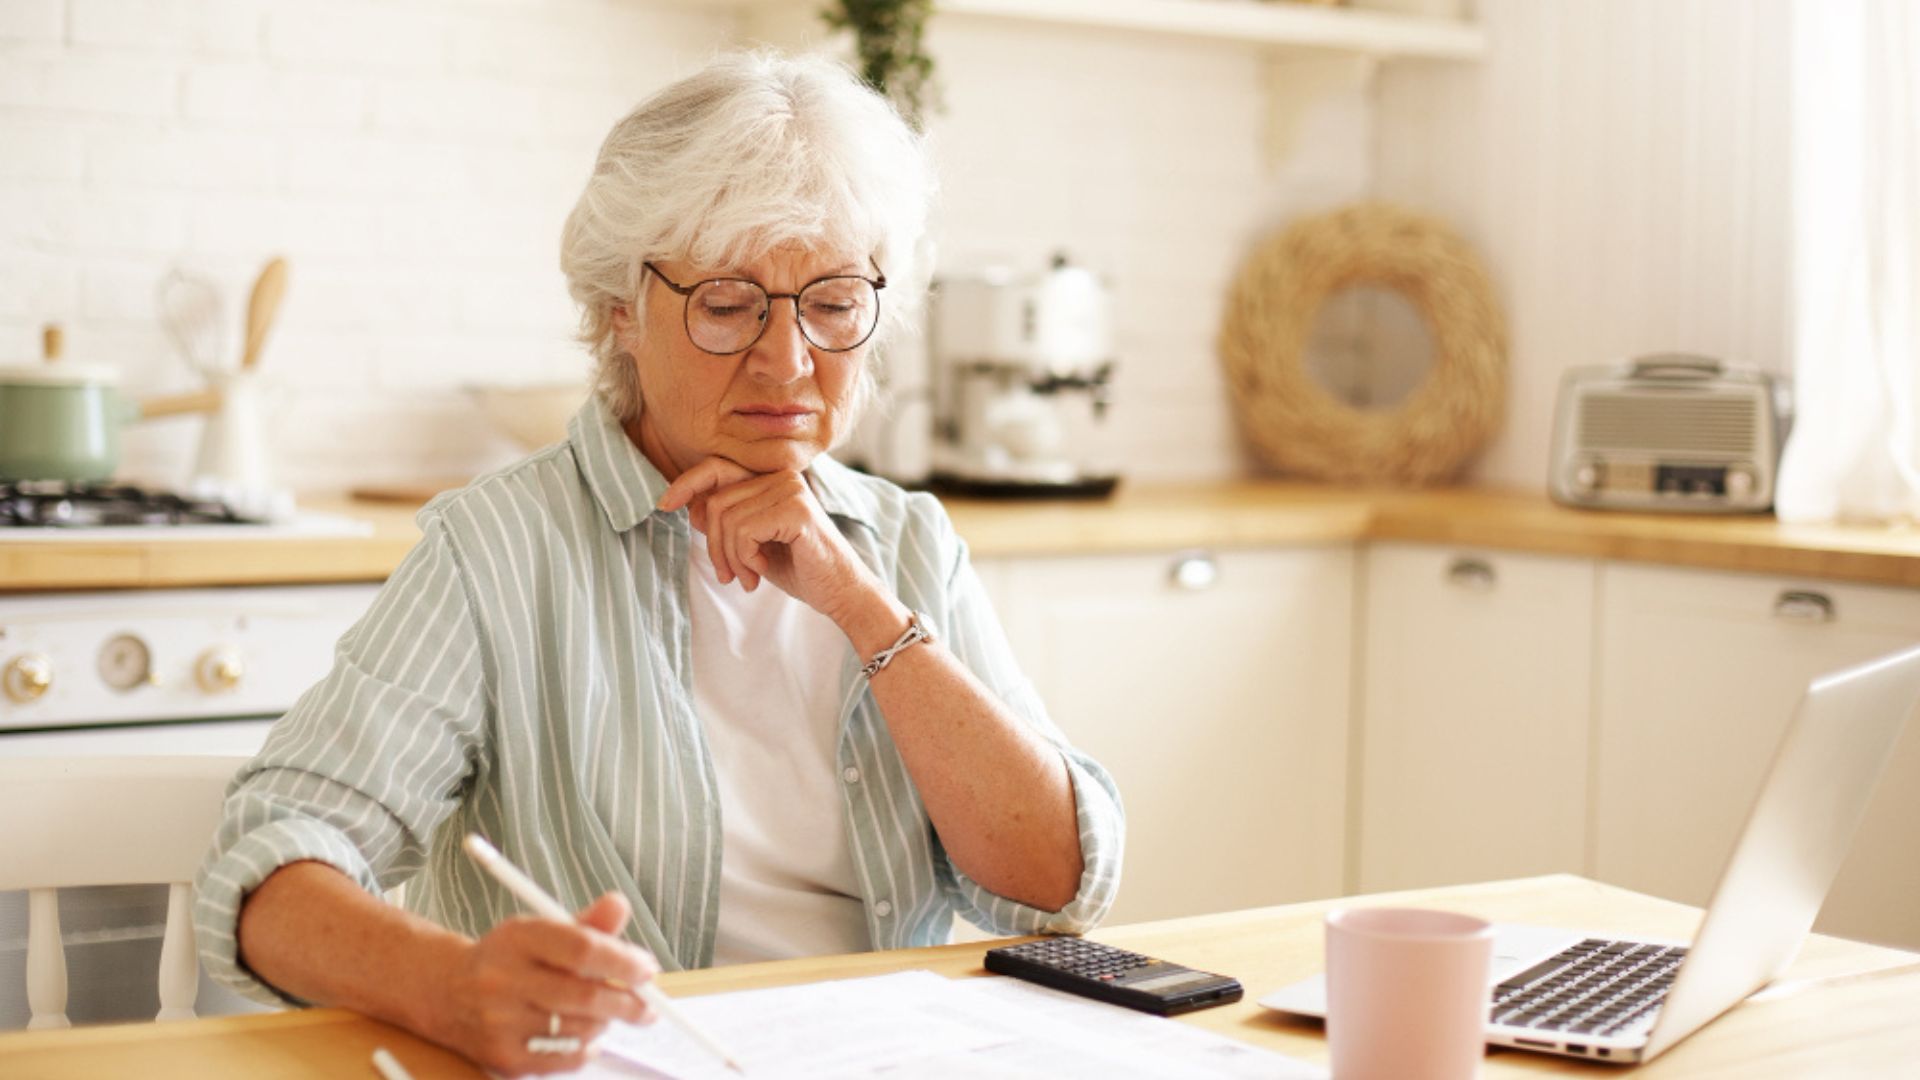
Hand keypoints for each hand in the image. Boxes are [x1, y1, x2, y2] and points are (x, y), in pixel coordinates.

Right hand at [430, 893, 658, 1075]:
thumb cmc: (508, 959)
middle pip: (584, 995)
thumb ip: (586, 923)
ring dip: (606, 1023)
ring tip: (607, 1012)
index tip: (646, 969)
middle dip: (628, 1001)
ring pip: (579, 1030)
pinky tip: (587, 1035)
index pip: (581, 949)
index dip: (622, 960)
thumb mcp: (542, 930)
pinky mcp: (502, 1057)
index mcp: (517, 939)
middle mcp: (503, 980)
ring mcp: (500, 1023)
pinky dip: (587, 1048)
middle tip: (647, 1003)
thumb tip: (620, 905)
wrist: (446, 992)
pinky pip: (564, 1059)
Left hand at [658, 457, 880, 620]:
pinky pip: (744, 531)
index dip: (686, 483)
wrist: (838, 592)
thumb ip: (726, 520)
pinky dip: (745, 558)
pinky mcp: (796, 510)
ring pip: (726, 519)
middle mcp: (781, 476)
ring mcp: (790, 490)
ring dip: (730, 557)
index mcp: (771, 478)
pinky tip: (761, 571)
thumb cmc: (798, 566)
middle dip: (713, 544)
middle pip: (716, 501)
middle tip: (728, 574)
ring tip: (748, 576)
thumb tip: (689, 506)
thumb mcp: (752, 542)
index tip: (663, 505)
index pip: (716, 467)